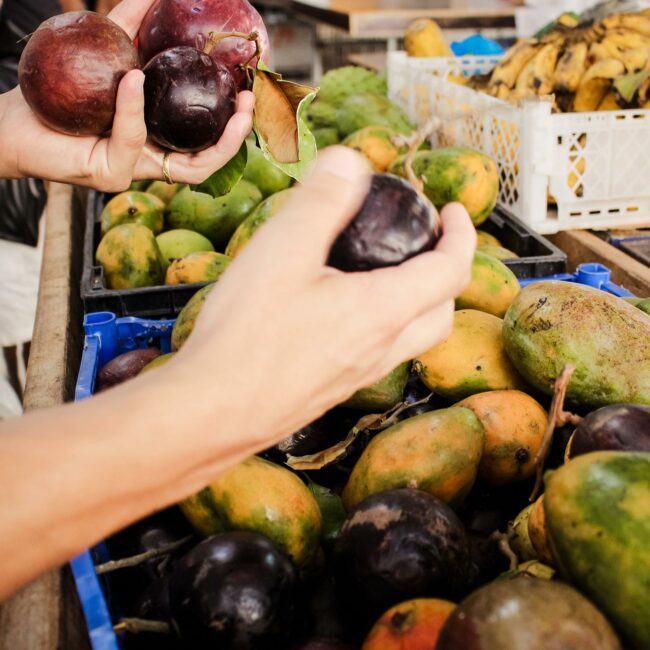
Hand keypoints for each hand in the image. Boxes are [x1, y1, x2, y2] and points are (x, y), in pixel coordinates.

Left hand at [0, 0, 253, 190]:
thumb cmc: (56, 97)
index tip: (246, 92)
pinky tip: (134, 79)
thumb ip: (128, 30)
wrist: (13, 124)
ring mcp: (133, 172)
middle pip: (208, 163)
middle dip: (235, 137)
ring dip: (218, 142)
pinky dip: (133, 109)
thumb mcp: (100, 57)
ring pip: (190, 169)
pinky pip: (132, 142)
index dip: (231, 125)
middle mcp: (151, 161)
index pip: (205, 142)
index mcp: (155, 141)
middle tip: (247, 104)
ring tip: (232, 106)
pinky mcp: (110, 175)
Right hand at [175, 147, 476, 445]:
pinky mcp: (333, 390)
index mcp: (384, 311)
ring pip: (412, 339)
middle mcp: (382, 349)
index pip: (451, 271)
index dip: (461, 235)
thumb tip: (350, 161)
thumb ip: (322, 201)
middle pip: (441, 312)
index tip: (451, 212)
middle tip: (427, 245)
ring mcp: (358, 375)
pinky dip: (384, 327)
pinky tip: (342, 314)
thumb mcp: (282, 250)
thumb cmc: (248, 335)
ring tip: (389, 276)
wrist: (214, 412)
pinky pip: (379, 355)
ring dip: (418, 304)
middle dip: (446, 274)